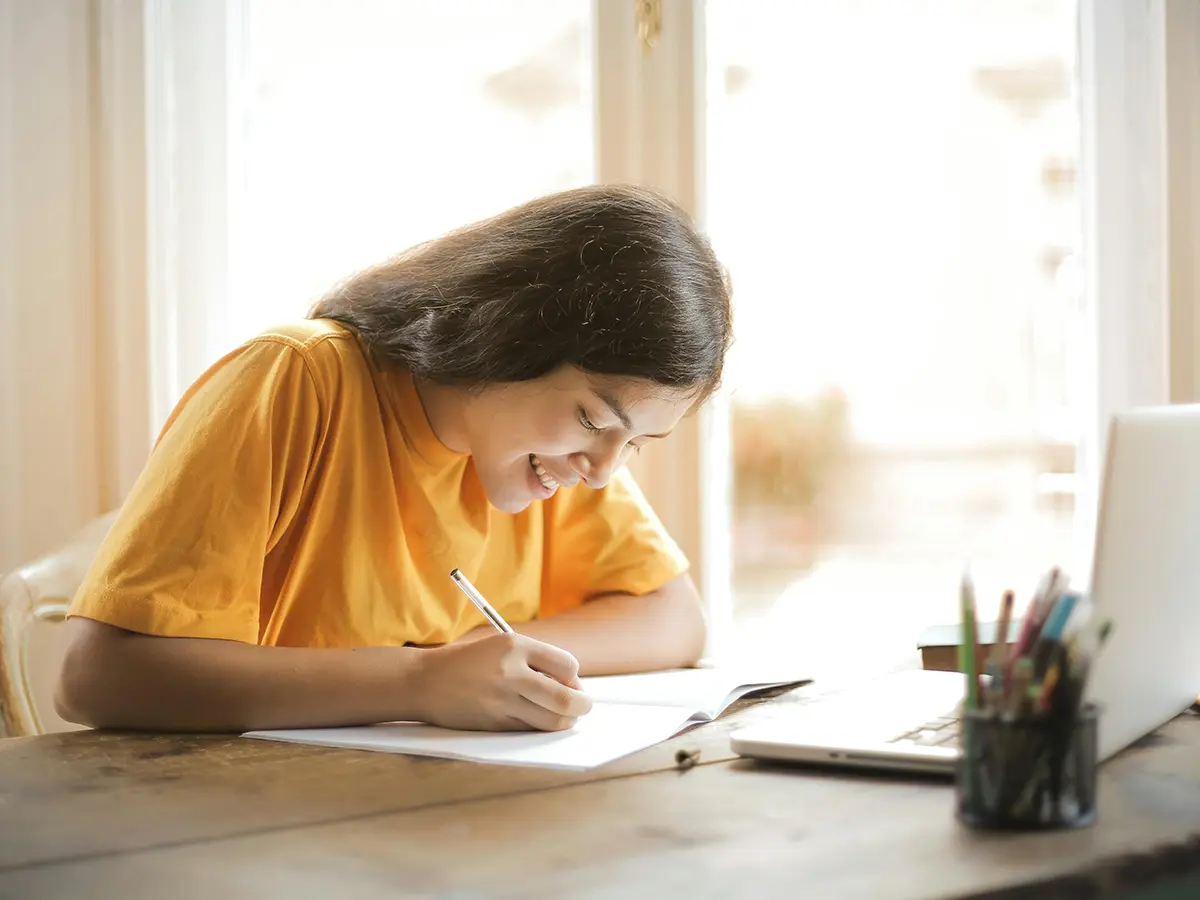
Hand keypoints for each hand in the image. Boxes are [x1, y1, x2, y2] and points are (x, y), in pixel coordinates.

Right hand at [409, 633, 591, 731]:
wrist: (425, 681)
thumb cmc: (470, 662)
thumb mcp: (501, 646)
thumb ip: (536, 661)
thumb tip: (574, 686)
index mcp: (514, 645)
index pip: (566, 664)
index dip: (574, 677)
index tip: (571, 682)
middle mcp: (510, 673)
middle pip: (565, 698)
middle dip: (582, 705)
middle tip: (583, 705)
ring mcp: (502, 701)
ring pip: (552, 720)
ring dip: (566, 720)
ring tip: (564, 715)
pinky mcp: (494, 723)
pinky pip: (531, 729)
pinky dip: (541, 727)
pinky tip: (537, 719)